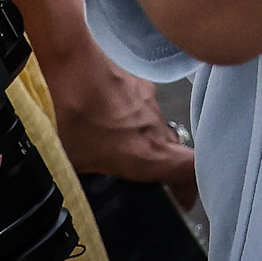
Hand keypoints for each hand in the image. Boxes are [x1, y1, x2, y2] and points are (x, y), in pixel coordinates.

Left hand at [43, 39, 196, 193]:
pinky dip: (130, 111)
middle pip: (173, 150)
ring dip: (141, 135)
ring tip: (109, 136)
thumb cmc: (71, 113)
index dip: (191, 186)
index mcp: (147, 153)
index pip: (190, 170)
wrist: (70, 62)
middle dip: (160, 162)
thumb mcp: (74, 160)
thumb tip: (80, 189)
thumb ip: (92, 173)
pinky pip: (143, 104)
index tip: (182, 198)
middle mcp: (156, 127)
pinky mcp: (141, 81)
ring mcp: (151, 101)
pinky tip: (105, 110)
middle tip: (136, 170)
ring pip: (155, 126)